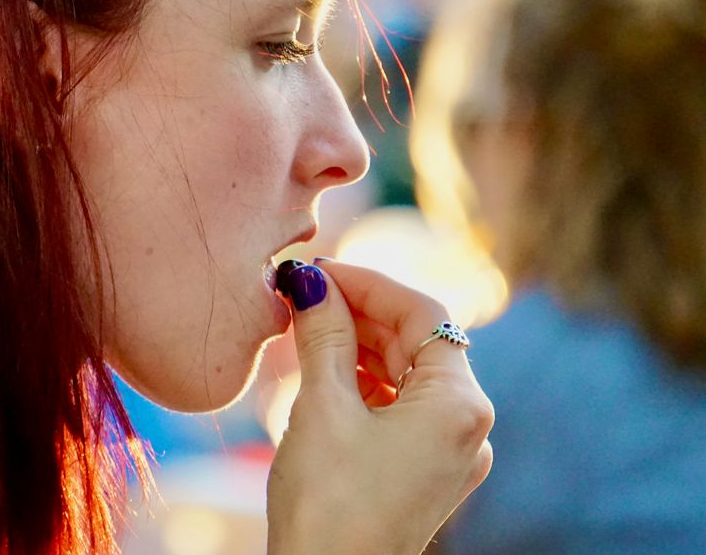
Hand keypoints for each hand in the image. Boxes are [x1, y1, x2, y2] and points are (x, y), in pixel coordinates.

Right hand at [266, 260, 493, 554]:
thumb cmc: (328, 502)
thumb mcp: (322, 406)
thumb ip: (323, 334)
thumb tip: (310, 280)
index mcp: (460, 405)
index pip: (422, 313)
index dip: (367, 282)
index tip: (317, 269)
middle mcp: (467, 427)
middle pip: (417, 342)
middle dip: (359, 312)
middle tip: (303, 292)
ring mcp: (448, 453)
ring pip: (406, 374)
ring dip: (358, 345)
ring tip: (305, 326)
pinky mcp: (424, 472)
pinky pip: (400, 407)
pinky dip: (363, 381)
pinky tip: (323, 370)